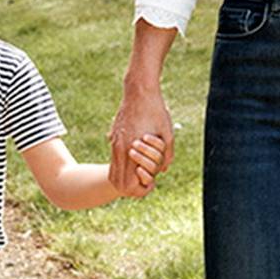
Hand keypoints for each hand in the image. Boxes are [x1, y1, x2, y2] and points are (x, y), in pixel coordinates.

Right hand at [109, 80, 173, 196]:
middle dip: (128, 186)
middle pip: (115, 178)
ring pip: (112, 167)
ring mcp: (114, 139)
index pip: (127, 180)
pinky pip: (113, 155)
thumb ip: (167, 154)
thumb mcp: (167, 134)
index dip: (138, 188)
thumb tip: (163, 170)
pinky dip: (120, 164)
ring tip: (135, 178)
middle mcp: (119, 146)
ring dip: (123, 176)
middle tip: (142, 185)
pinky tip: (128, 165)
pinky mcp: (114, 134)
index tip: (149, 185)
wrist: (139, 90)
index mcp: (131, 148)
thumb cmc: (156, 111)